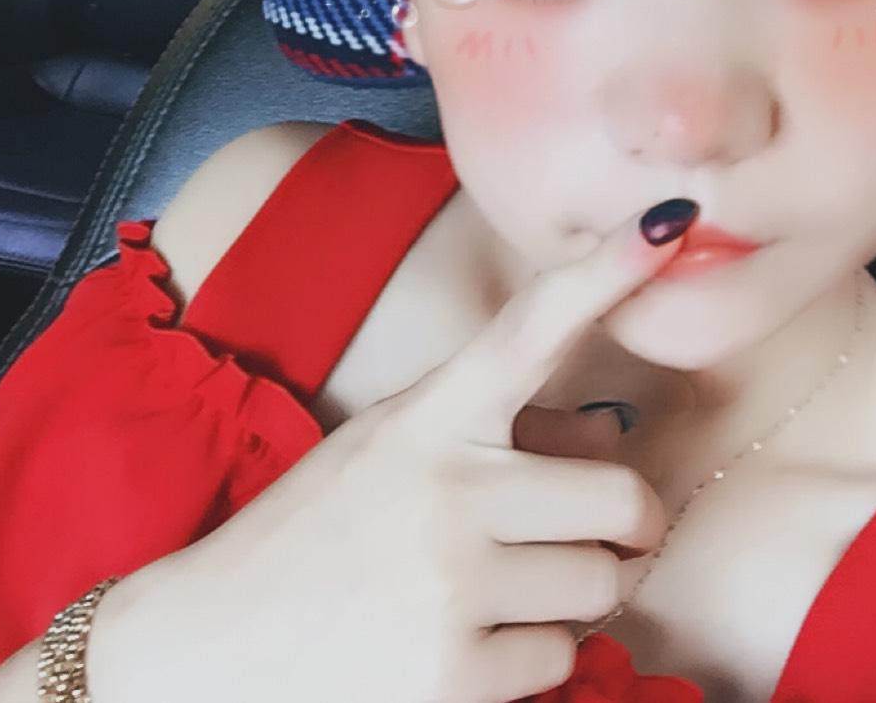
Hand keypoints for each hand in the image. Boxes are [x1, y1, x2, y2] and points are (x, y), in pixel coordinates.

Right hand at [90, 200, 694, 702]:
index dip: (607, 270)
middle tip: (604, 534)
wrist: (207, 647)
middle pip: (624, 497)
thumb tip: (606, 436)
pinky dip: (532, 656)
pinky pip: (560, 659)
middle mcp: (450, 488)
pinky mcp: (452, 678)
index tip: (669, 219)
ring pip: (603, 585)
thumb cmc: (313, 530)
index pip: (534, 327)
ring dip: (575, 593)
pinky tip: (468, 641)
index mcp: (430, 415)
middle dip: (628, 525)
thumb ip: (493, 427)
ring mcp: (452, 584)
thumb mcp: (390, 445)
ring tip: (505, 588)